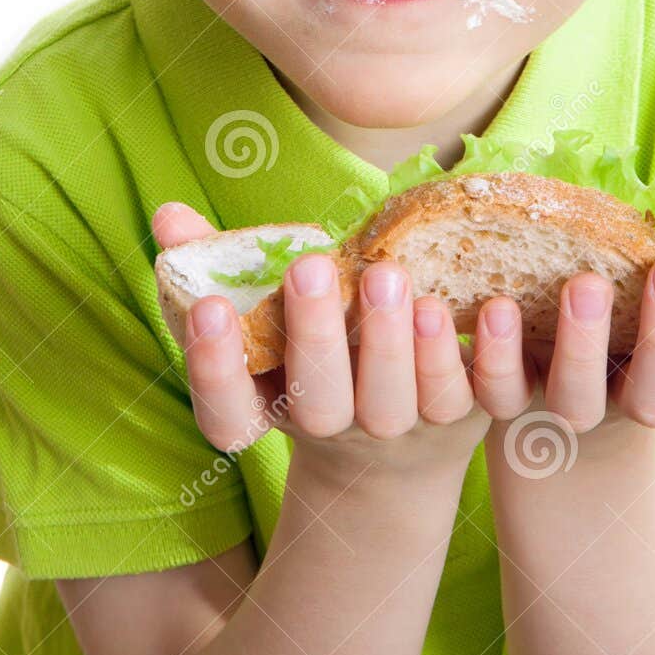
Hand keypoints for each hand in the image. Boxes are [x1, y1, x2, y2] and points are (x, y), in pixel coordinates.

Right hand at [152, 203, 489, 478]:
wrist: (405, 437)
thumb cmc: (322, 345)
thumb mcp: (269, 312)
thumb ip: (220, 264)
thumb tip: (169, 217)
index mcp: (273, 407)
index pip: (226, 411)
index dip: (213, 368)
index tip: (211, 308)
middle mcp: (333, 428)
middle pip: (317, 404)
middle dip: (312, 336)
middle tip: (309, 265)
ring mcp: (398, 430)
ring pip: (393, 404)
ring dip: (392, 344)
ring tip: (389, 278)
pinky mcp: (461, 418)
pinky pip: (469, 397)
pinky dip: (479, 356)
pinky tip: (485, 308)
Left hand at [469, 210, 654, 466]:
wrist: (549, 342)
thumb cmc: (653, 308)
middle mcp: (627, 407)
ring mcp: (564, 403)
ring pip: (574, 397)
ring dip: (580, 344)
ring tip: (582, 284)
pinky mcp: (502, 391)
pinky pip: (493, 388)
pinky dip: (490, 352)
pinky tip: (489, 307)